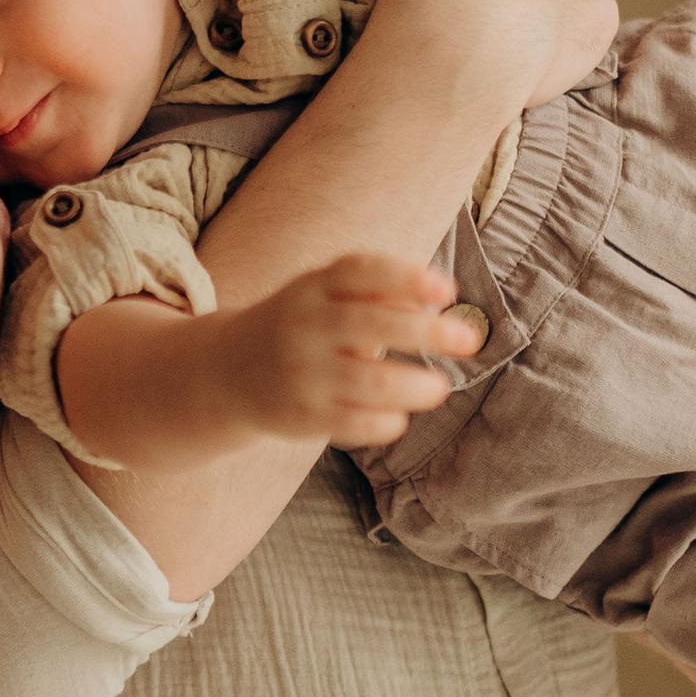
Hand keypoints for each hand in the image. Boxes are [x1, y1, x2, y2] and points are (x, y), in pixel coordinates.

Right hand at [208, 255, 487, 451]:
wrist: (226, 372)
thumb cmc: (300, 325)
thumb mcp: (322, 293)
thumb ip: (374, 291)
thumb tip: (440, 299)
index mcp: (312, 288)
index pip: (360, 273)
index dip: (406, 279)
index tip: (447, 291)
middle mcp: (305, 326)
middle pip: (371, 325)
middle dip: (428, 333)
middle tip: (469, 340)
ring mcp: (301, 373)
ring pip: (371, 381)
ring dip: (416, 386)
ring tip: (440, 388)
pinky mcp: (301, 416)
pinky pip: (355, 424)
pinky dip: (387, 421)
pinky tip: (400, 416)